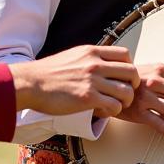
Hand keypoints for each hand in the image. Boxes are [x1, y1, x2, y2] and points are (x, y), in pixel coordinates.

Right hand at [11, 44, 139, 117]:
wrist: (31, 83)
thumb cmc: (49, 72)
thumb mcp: (73, 55)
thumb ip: (90, 58)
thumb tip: (104, 63)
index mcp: (92, 51)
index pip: (125, 54)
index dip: (129, 67)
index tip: (123, 77)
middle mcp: (95, 64)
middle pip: (132, 72)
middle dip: (133, 85)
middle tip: (124, 93)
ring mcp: (92, 81)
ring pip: (127, 91)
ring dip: (124, 101)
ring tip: (114, 105)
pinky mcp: (88, 98)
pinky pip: (115, 106)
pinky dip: (113, 111)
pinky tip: (103, 111)